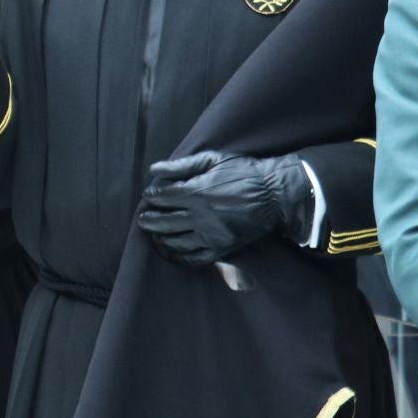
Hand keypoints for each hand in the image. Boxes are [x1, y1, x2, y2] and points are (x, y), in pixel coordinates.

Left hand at [136, 150, 312, 264]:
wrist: (275, 194)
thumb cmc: (244, 171)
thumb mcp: (214, 160)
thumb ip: (182, 165)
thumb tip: (154, 170)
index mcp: (198, 193)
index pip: (164, 197)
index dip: (152, 196)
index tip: (147, 196)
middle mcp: (202, 217)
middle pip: (165, 221)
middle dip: (149, 219)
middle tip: (142, 218)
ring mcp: (213, 235)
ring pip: (176, 241)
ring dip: (159, 237)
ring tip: (152, 233)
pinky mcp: (223, 248)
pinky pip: (194, 257)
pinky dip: (178, 256)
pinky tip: (170, 250)